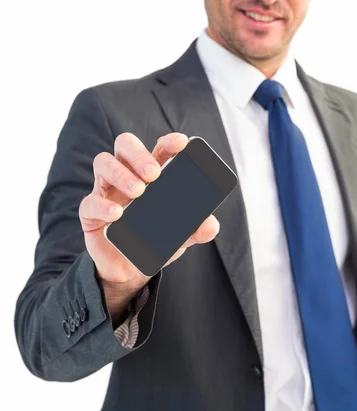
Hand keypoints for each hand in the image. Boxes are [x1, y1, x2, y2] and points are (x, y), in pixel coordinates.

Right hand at [79, 132, 219, 293]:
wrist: (129, 269)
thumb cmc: (154, 238)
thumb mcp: (180, 235)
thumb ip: (196, 229)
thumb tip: (211, 226)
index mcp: (151, 173)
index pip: (158, 148)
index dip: (168, 141)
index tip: (181, 143)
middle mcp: (126, 174)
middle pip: (125, 145)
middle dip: (139, 154)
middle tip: (154, 174)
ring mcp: (106, 190)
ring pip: (103, 162)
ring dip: (121, 174)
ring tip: (138, 192)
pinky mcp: (90, 212)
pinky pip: (90, 201)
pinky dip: (103, 205)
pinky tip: (117, 214)